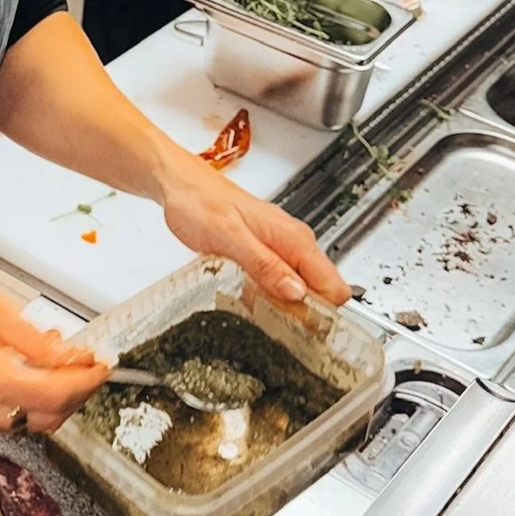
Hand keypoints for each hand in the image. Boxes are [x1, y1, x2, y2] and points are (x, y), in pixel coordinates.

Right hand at [0, 287, 107, 440]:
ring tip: (58, 364)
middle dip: (77, 391)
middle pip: (51, 416)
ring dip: (56, 398)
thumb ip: (33, 336)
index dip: (86, 380)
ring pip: (34, 424)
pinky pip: (13, 424)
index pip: (54, 393)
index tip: (103, 363)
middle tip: (88, 363)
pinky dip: (31, 404)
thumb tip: (72, 356)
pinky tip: (28, 377)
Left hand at [159, 154, 349, 307]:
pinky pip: (278, 283)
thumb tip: (297, 292)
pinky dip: (266, 296)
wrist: (181, 185)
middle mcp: (293, 243)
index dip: (322, 313)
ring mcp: (280, 248)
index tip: (301, 329)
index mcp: (294, 239)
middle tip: (271, 325)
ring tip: (254, 313)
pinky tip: (245, 300)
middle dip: (301, 315)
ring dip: (281, 308)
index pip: (333, 286)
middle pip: (318, 293)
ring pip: (298, 290)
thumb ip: (265, 265)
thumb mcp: (230, 239)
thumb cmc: (200, 204)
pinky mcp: (265, 254)